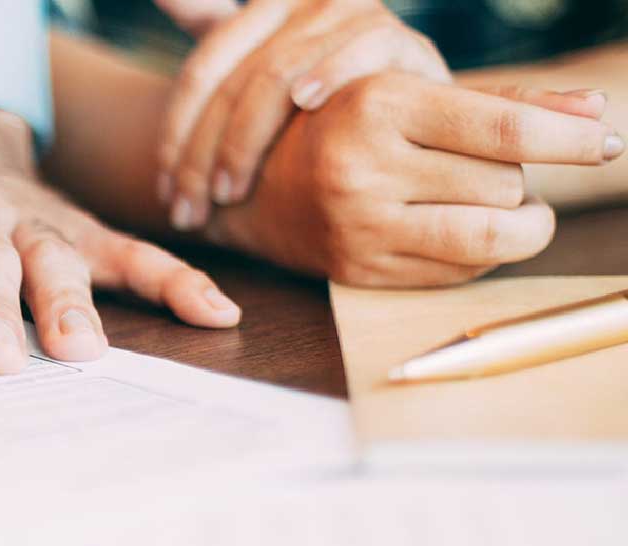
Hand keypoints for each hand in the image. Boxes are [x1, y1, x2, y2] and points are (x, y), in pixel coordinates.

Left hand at [156, 0, 450, 229]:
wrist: (416, 129)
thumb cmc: (325, 109)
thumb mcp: (263, 72)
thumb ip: (212, 26)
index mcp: (266, 8)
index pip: (202, 71)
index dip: (175, 134)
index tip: (163, 193)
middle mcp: (306, 3)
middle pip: (234, 81)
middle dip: (202, 154)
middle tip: (188, 210)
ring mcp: (354, 18)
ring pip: (278, 74)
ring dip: (245, 140)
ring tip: (228, 192)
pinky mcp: (403, 41)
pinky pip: (358, 51)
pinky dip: (329, 75)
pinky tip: (304, 105)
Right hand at [205, 73, 622, 285]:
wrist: (258, 186)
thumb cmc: (352, 127)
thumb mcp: (416, 94)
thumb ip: (508, 102)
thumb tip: (594, 114)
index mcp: (376, 105)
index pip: (502, 131)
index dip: (567, 140)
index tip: (605, 142)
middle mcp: (362, 167)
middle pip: (504, 186)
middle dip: (516, 179)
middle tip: (491, 168)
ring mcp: (360, 226)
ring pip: (491, 236)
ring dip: (516, 224)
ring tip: (506, 207)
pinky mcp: (362, 271)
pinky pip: (460, 272)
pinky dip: (479, 254)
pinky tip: (457, 229)